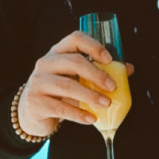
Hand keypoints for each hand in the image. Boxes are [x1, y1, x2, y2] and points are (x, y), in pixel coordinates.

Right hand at [17, 30, 133, 137]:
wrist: (31, 113)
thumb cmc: (58, 92)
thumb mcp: (75, 79)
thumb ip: (98, 73)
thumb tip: (128, 69)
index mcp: (57, 52)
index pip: (75, 39)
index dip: (93, 46)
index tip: (109, 59)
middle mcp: (45, 63)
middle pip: (74, 62)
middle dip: (97, 74)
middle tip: (112, 87)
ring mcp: (38, 82)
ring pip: (67, 86)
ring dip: (90, 95)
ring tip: (106, 104)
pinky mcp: (35, 102)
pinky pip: (61, 108)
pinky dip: (79, 114)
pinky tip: (91, 119)